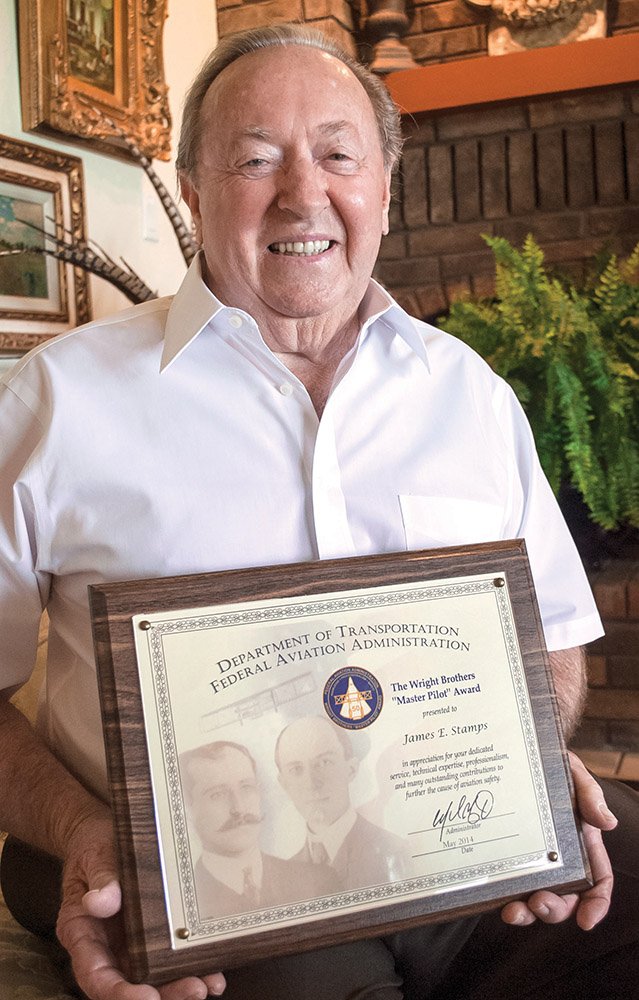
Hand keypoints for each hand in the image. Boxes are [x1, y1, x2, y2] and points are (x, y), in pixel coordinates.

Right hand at [56, 813, 225, 999]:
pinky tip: (213, 971)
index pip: (95, 974)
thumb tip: (99, 902)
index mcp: (81, 932)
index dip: (119, 992)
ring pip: (152, 977)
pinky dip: (189, 967)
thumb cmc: (95, 846)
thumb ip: (99, 878)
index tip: (146, 998)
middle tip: (193, 990)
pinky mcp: (151, 936)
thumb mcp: (94, 856)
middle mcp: (105, 946)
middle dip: (162, 993)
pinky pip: (168, 958)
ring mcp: (130, 944)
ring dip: (179, 986)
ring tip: (209, 984)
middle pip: (129, 983)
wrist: (103, 835)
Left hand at [500, 751, 616, 930]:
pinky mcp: (506, 857)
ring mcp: (532, 860)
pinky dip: (501, 896)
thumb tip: (606, 822)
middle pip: (565, 899)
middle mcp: (560, 859)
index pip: (598, 882)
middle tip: (538, 903)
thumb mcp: (575, 774)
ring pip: (533, 899)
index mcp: (583, 844)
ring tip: (512, 911)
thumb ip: (590, 794)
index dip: (595, 905)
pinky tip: (492, 896)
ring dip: (526, 913)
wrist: (520, 756)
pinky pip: (506, 884)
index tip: (586, 921)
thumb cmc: (553, 767)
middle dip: (554, 910)